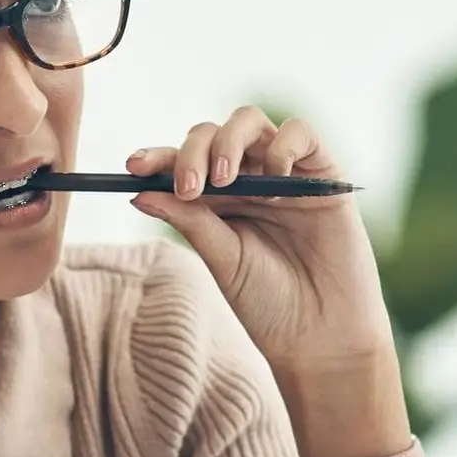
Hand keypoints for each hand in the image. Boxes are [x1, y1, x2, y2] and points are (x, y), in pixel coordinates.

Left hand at [128, 107, 395, 372]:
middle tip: (188, 188)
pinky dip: (282, 145)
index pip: (182, 165)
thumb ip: (190, 221)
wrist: (321, 335)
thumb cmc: (270, 303)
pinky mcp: (324, 173)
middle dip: (191, 153)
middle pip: (211, 135)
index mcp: (218, 200)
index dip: (157, 158)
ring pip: (250, 121)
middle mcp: (249, 179)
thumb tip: (139, 192)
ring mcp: (285, 173)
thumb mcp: (222, 259)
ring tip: (224, 180)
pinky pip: (301, 132)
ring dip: (228, 141)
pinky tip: (276, 181)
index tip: (133, 167)